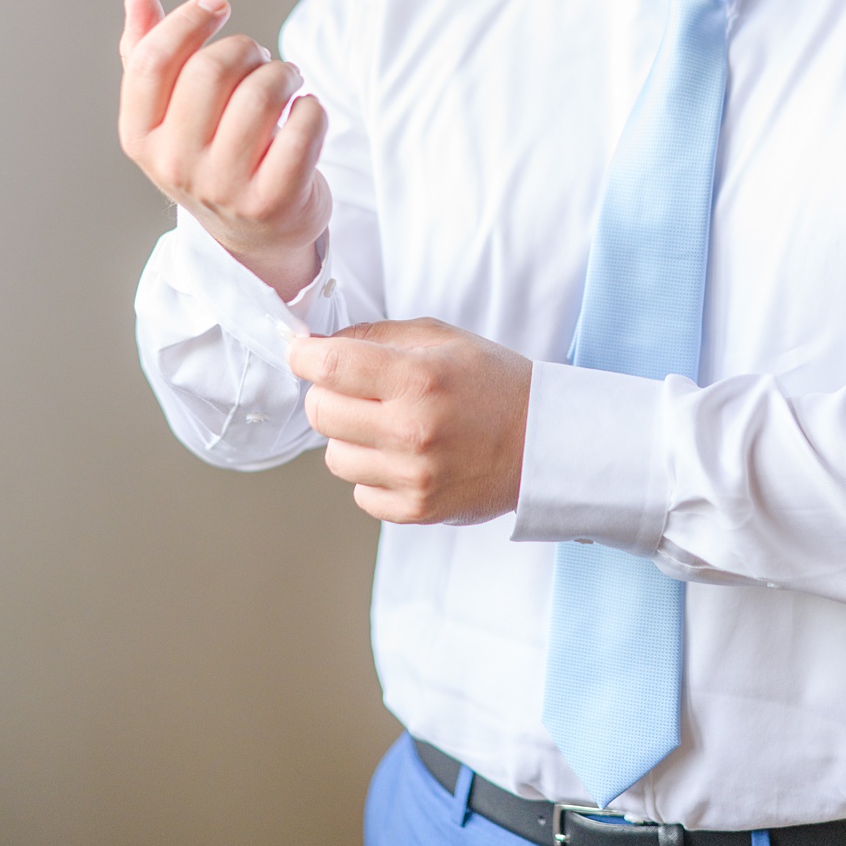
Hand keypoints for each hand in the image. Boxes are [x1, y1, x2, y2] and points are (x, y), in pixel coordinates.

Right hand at [118, 0, 328, 298]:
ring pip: (262, 94)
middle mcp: (174, 165)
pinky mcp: (274, 200)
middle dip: (248, 50)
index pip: (152, 63)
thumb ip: (149, 56)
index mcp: (140, 138)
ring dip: (285, 74)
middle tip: (263, 60)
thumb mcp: (170, 116)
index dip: (187, 22)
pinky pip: (305, 127)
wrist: (256, 234)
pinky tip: (308, 114)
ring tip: (288, 84)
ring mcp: (223, 186)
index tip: (218, 3)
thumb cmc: (213, 157)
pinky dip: (314, 109)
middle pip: (212, 71)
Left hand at [290, 320, 531, 524]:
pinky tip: (406, 459)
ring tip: (391, 429)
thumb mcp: (446, 340)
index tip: (301, 352)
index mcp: (420, 378)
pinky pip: (359, 491)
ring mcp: (412, 475)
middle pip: (320, 411)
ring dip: (352, 439)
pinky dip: (374, 474)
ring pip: (333, 456)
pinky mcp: (415, 509)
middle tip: (359, 391)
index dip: (304, 354)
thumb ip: (380, 336)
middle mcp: (411, 429)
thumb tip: (318, 344)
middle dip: (329, 395)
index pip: (330, 365)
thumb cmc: (495, 384)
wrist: (544, 443)